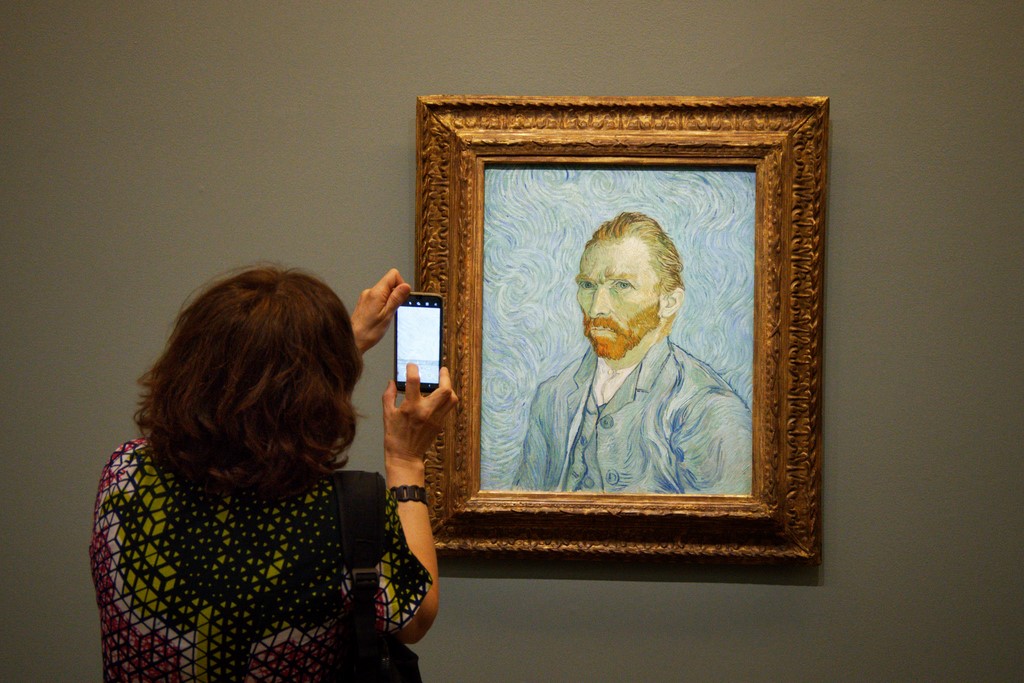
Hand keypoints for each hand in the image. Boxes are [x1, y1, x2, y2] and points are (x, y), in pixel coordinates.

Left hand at [350, 269, 411, 352]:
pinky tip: (380, 316)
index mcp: (376, 293)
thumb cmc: (368, 331)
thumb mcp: (388, 315)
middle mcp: (370, 292)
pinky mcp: (365, 302)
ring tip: (385, 315)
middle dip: (396, 295)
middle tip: (392, 309)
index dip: (402, 285)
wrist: (354, 339)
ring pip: (385, 291)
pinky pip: (379, 297)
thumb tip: (405, 286)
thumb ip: (397, 298)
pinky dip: (383, 305)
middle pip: (390, 283)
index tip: (401, 297)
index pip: (394, 275)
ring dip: (389, 301)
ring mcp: (366, 296)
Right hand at [382, 364, 457, 480]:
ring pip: (452, 398)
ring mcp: (436, 418)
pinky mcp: (440, 424)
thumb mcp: (387, 414)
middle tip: (441, 370)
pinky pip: (448, 407)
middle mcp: (426, 411)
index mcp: (411, 408)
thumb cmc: (395, 436)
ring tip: (444, 382)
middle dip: (445, 376)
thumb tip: (392, 382)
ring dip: (449, 388)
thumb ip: (389, 395)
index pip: (414, 381)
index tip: (412, 366)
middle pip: (445, 389)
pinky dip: (446, 399)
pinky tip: (440, 395)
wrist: (405, 456)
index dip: (413, 369)